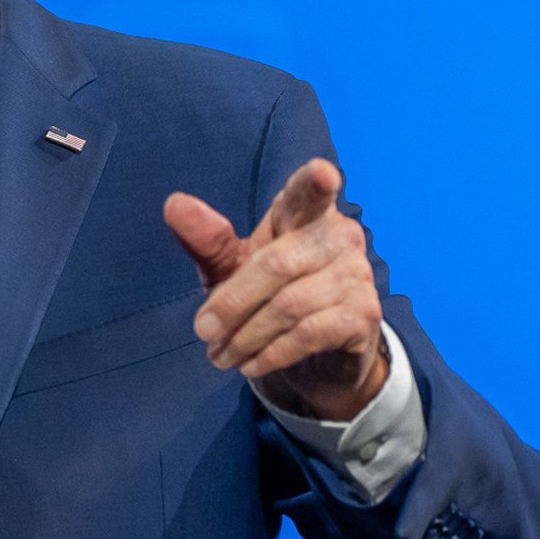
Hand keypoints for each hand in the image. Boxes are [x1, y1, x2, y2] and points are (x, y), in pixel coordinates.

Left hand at [163, 158, 386, 422]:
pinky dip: (272, 352)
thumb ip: (207, 241)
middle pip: (277, 265)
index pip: (310, 194)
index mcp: (304, 213)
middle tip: (203, 331)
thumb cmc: (268, 296)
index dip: (315, 183)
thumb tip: (174, 204)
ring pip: (290, 305)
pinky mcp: (364, 315)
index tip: (322, 174)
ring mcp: (357, 274)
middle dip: (232, 302)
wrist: (315, 356)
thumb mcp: (231, 270)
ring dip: (246, 336)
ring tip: (221, 355)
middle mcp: (340, 236)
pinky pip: (310, 333)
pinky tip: (251, 364)